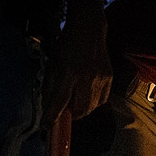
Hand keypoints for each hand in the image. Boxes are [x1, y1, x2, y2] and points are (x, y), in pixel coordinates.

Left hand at [42, 10, 111, 126]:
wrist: (89, 29)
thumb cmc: (67, 44)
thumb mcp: (53, 62)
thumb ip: (52, 85)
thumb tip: (50, 104)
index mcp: (69, 72)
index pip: (60, 101)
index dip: (52, 116)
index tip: (46, 126)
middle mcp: (87, 78)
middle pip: (81, 109)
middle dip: (73, 115)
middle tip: (67, 112)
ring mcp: (101, 79)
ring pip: (92, 106)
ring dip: (83, 109)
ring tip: (76, 102)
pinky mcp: (109, 78)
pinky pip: (102, 99)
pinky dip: (94, 102)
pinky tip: (87, 95)